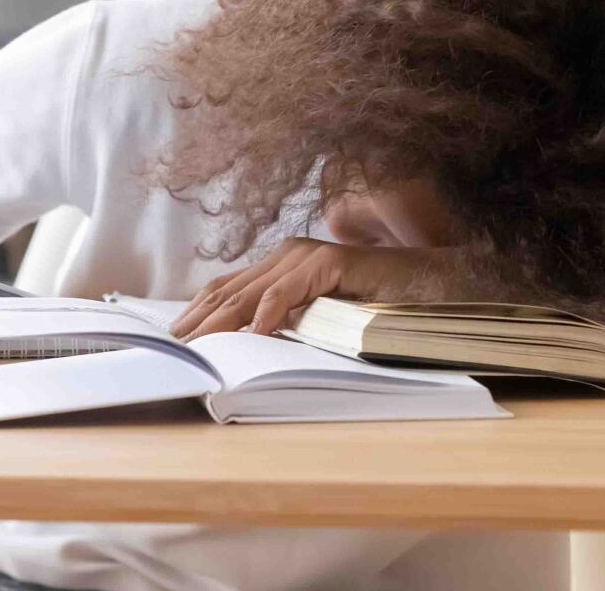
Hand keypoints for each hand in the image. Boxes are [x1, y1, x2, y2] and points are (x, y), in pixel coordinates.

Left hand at [170, 239, 451, 339]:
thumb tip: (246, 346)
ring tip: (200, 344)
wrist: (429, 287)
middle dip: (200, 320)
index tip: (175, 338)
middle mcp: (290, 256)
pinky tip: (256, 332)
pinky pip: (292, 289)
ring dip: (223, 320)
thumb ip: (288, 322)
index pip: (228, 288)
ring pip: (254, 291)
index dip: (198, 312)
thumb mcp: (318, 320)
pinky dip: (271, 311)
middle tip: (175, 347)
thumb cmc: (376, 307)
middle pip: (231, 290)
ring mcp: (310, 257)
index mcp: (283, 267)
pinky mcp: (332, 262)